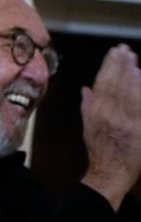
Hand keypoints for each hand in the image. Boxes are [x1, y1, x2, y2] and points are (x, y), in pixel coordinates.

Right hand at [81, 44, 140, 209]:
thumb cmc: (98, 150)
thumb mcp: (87, 127)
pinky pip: (139, 105)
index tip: (113, 51)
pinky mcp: (138, 128)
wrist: (110, 173)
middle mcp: (108, 114)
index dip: (108, 66)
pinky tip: (140, 76)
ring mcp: (124, 121)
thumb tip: (86, 88)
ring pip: (127, 91)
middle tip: (125, 48)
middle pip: (114, 84)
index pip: (101, 83)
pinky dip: (138, 89)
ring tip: (133, 57)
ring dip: (130, 72)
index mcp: (94, 112)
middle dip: (120, 64)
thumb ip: (87, 106)